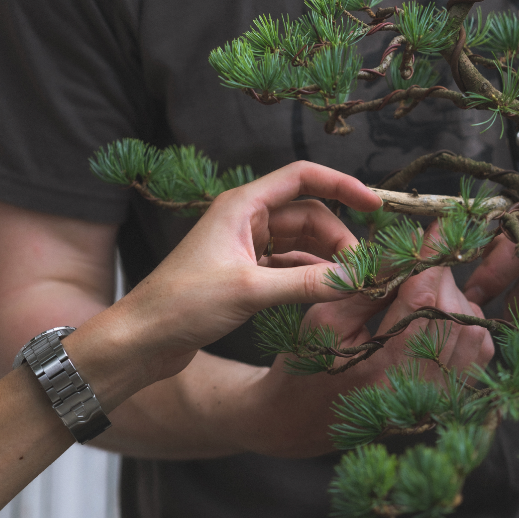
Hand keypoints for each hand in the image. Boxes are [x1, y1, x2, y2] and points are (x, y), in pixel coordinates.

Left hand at [99, 162, 379, 396]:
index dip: (342, 185)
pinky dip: (308, 276)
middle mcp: (244, 219)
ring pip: (300, 242)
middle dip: (337, 237)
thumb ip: (305, 284)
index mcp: (242, 206)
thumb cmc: (181, 305)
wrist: (142, 340)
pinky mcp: (243, 273)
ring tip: (349, 283)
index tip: (376, 204)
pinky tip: (325, 293)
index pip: (303, 177)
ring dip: (325, 259)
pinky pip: (287, 266)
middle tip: (360, 270)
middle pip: (307, 214)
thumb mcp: (249, 292)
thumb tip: (354, 278)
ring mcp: (244, 246)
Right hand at [230, 235, 494, 457]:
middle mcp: (417, 388)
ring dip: (453, 300)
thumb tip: (409, 248)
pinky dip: (464, 325)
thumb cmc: (307, 364)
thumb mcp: (325, 316)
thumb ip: (369, 284)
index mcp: (380, 366)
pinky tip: (437, 318)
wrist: (302, 419)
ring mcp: (436, 399)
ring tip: (421, 295)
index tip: (437, 228)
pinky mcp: (447, 401)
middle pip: (454, 311)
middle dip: (439, 278)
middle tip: (415, 266)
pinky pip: (477, 352)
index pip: (424, 299)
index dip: (432, 257)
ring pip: (473, 329)